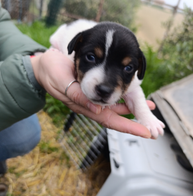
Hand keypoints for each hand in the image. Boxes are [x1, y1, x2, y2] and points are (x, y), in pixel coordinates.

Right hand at [31, 49, 153, 137]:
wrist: (46, 65)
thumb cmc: (51, 73)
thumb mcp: (62, 83)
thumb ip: (77, 96)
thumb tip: (97, 109)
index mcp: (83, 105)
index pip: (109, 120)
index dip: (127, 127)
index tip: (145, 133)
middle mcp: (90, 103)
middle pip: (116, 115)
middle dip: (134, 121)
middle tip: (152, 124)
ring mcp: (91, 96)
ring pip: (115, 105)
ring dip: (132, 106)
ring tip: (149, 105)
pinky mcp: (92, 87)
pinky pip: (110, 94)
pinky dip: (122, 95)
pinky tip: (130, 93)